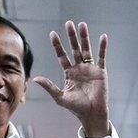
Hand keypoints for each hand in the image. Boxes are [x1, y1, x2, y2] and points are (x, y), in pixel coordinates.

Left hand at [34, 21, 109, 136]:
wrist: (91, 114)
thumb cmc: (76, 108)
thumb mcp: (60, 97)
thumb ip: (49, 87)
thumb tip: (35, 78)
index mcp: (69, 73)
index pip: (62, 55)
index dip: (58, 45)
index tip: (52, 34)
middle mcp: (79, 68)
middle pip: (74, 48)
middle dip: (71, 36)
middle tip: (68, 23)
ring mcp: (90, 69)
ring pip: (86, 49)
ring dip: (84, 37)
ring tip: (82, 25)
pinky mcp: (101, 71)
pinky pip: (101, 57)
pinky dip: (102, 47)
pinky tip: (103, 37)